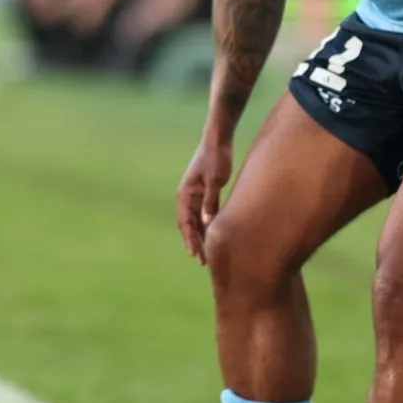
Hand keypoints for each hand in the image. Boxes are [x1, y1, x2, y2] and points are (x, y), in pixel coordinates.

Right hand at [176, 135, 232, 263]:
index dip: (190, 239)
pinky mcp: (203, 194)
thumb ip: (210, 201)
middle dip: (194, 243)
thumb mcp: (214, 180)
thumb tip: (207, 223)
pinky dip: (206, 227)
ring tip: (207, 254)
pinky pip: (202, 215)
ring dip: (199, 237)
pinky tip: (213, 237)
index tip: (197, 254)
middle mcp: (186, 197)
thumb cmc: (215, 158)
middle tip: (203, 261)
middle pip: (188, 225)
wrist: (217, 140)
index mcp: (185, 194)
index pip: (184, 222)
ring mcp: (194, 196)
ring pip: (195, 222)